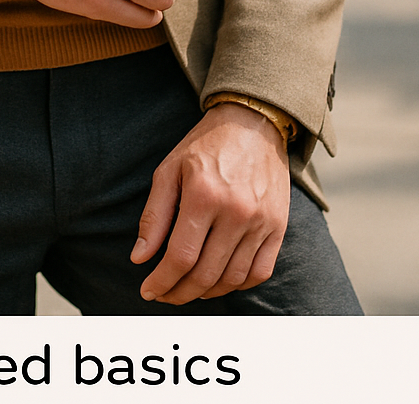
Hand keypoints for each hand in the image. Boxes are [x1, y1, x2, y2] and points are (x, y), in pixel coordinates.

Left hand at [131, 102, 290, 303]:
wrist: (252, 123)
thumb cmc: (205, 145)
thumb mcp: (170, 169)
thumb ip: (155, 215)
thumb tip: (139, 258)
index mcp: (204, 195)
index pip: (180, 256)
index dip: (162, 281)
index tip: (148, 290)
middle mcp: (236, 211)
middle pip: (205, 274)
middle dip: (180, 293)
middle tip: (165, 294)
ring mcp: (261, 221)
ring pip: (232, 278)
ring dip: (207, 292)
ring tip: (189, 289)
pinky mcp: (278, 226)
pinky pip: (260, 272)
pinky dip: (238, 285)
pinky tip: (220, 281)